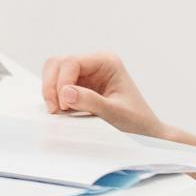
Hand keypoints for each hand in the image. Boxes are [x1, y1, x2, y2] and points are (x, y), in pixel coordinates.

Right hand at [40, 53, 166, 137]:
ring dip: (51, 92)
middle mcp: (94, 65)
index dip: (62, 82)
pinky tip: (63, 113)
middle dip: (52, 86)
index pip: (72, 62)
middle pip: (58, 64)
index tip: (64, 105)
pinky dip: (54, 99)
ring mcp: (84, 76)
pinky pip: (57, 88)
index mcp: (106, 62)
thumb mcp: (115, 112)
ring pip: (53, 74)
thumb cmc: (137, 121)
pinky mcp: (78, 89)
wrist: (145, 134)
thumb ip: (91, 101)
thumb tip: (65, 92)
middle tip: (56, 109)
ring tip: (59, 112)